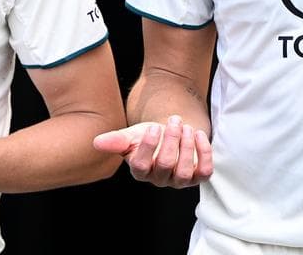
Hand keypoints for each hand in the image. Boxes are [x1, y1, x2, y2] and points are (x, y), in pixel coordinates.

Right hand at [92, 115, 212, 187]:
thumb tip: (97, 142)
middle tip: (174, 121)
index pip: (141, 165)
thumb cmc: (150, 136)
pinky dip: (204, 153)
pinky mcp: (198, 176)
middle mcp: (159, 179)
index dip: (147, 147)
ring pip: (184, 172)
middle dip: (171, 140)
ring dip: (187, 147)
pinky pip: (205, 172)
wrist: (171, 134)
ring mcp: (180, 180)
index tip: (154, 127)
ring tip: (186, 127)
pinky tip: (199, 135)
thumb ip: (116, 140)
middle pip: (165, 165)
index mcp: (140, 170)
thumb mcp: (132, 135)